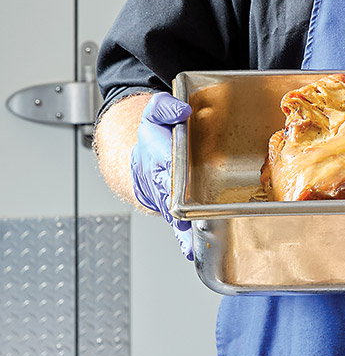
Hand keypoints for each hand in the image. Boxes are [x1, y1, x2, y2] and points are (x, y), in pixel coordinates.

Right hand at [130, 92, 194, 258]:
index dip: (171, 170)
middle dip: (179, 203)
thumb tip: (181, 110)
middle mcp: (161, 180)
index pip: (165, 163)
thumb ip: (166, 106)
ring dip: (183, 225)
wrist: (141, 158)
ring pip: (175, 213)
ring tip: (191, 239)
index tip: (176, 178)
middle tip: (190, 215)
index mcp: (158, 155)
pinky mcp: (175, 209)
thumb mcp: (156, 111)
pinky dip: (183, 237)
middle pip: (171, 194)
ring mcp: (167, 198)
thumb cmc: (154, 136)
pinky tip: (189, 249)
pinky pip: (179, 224)